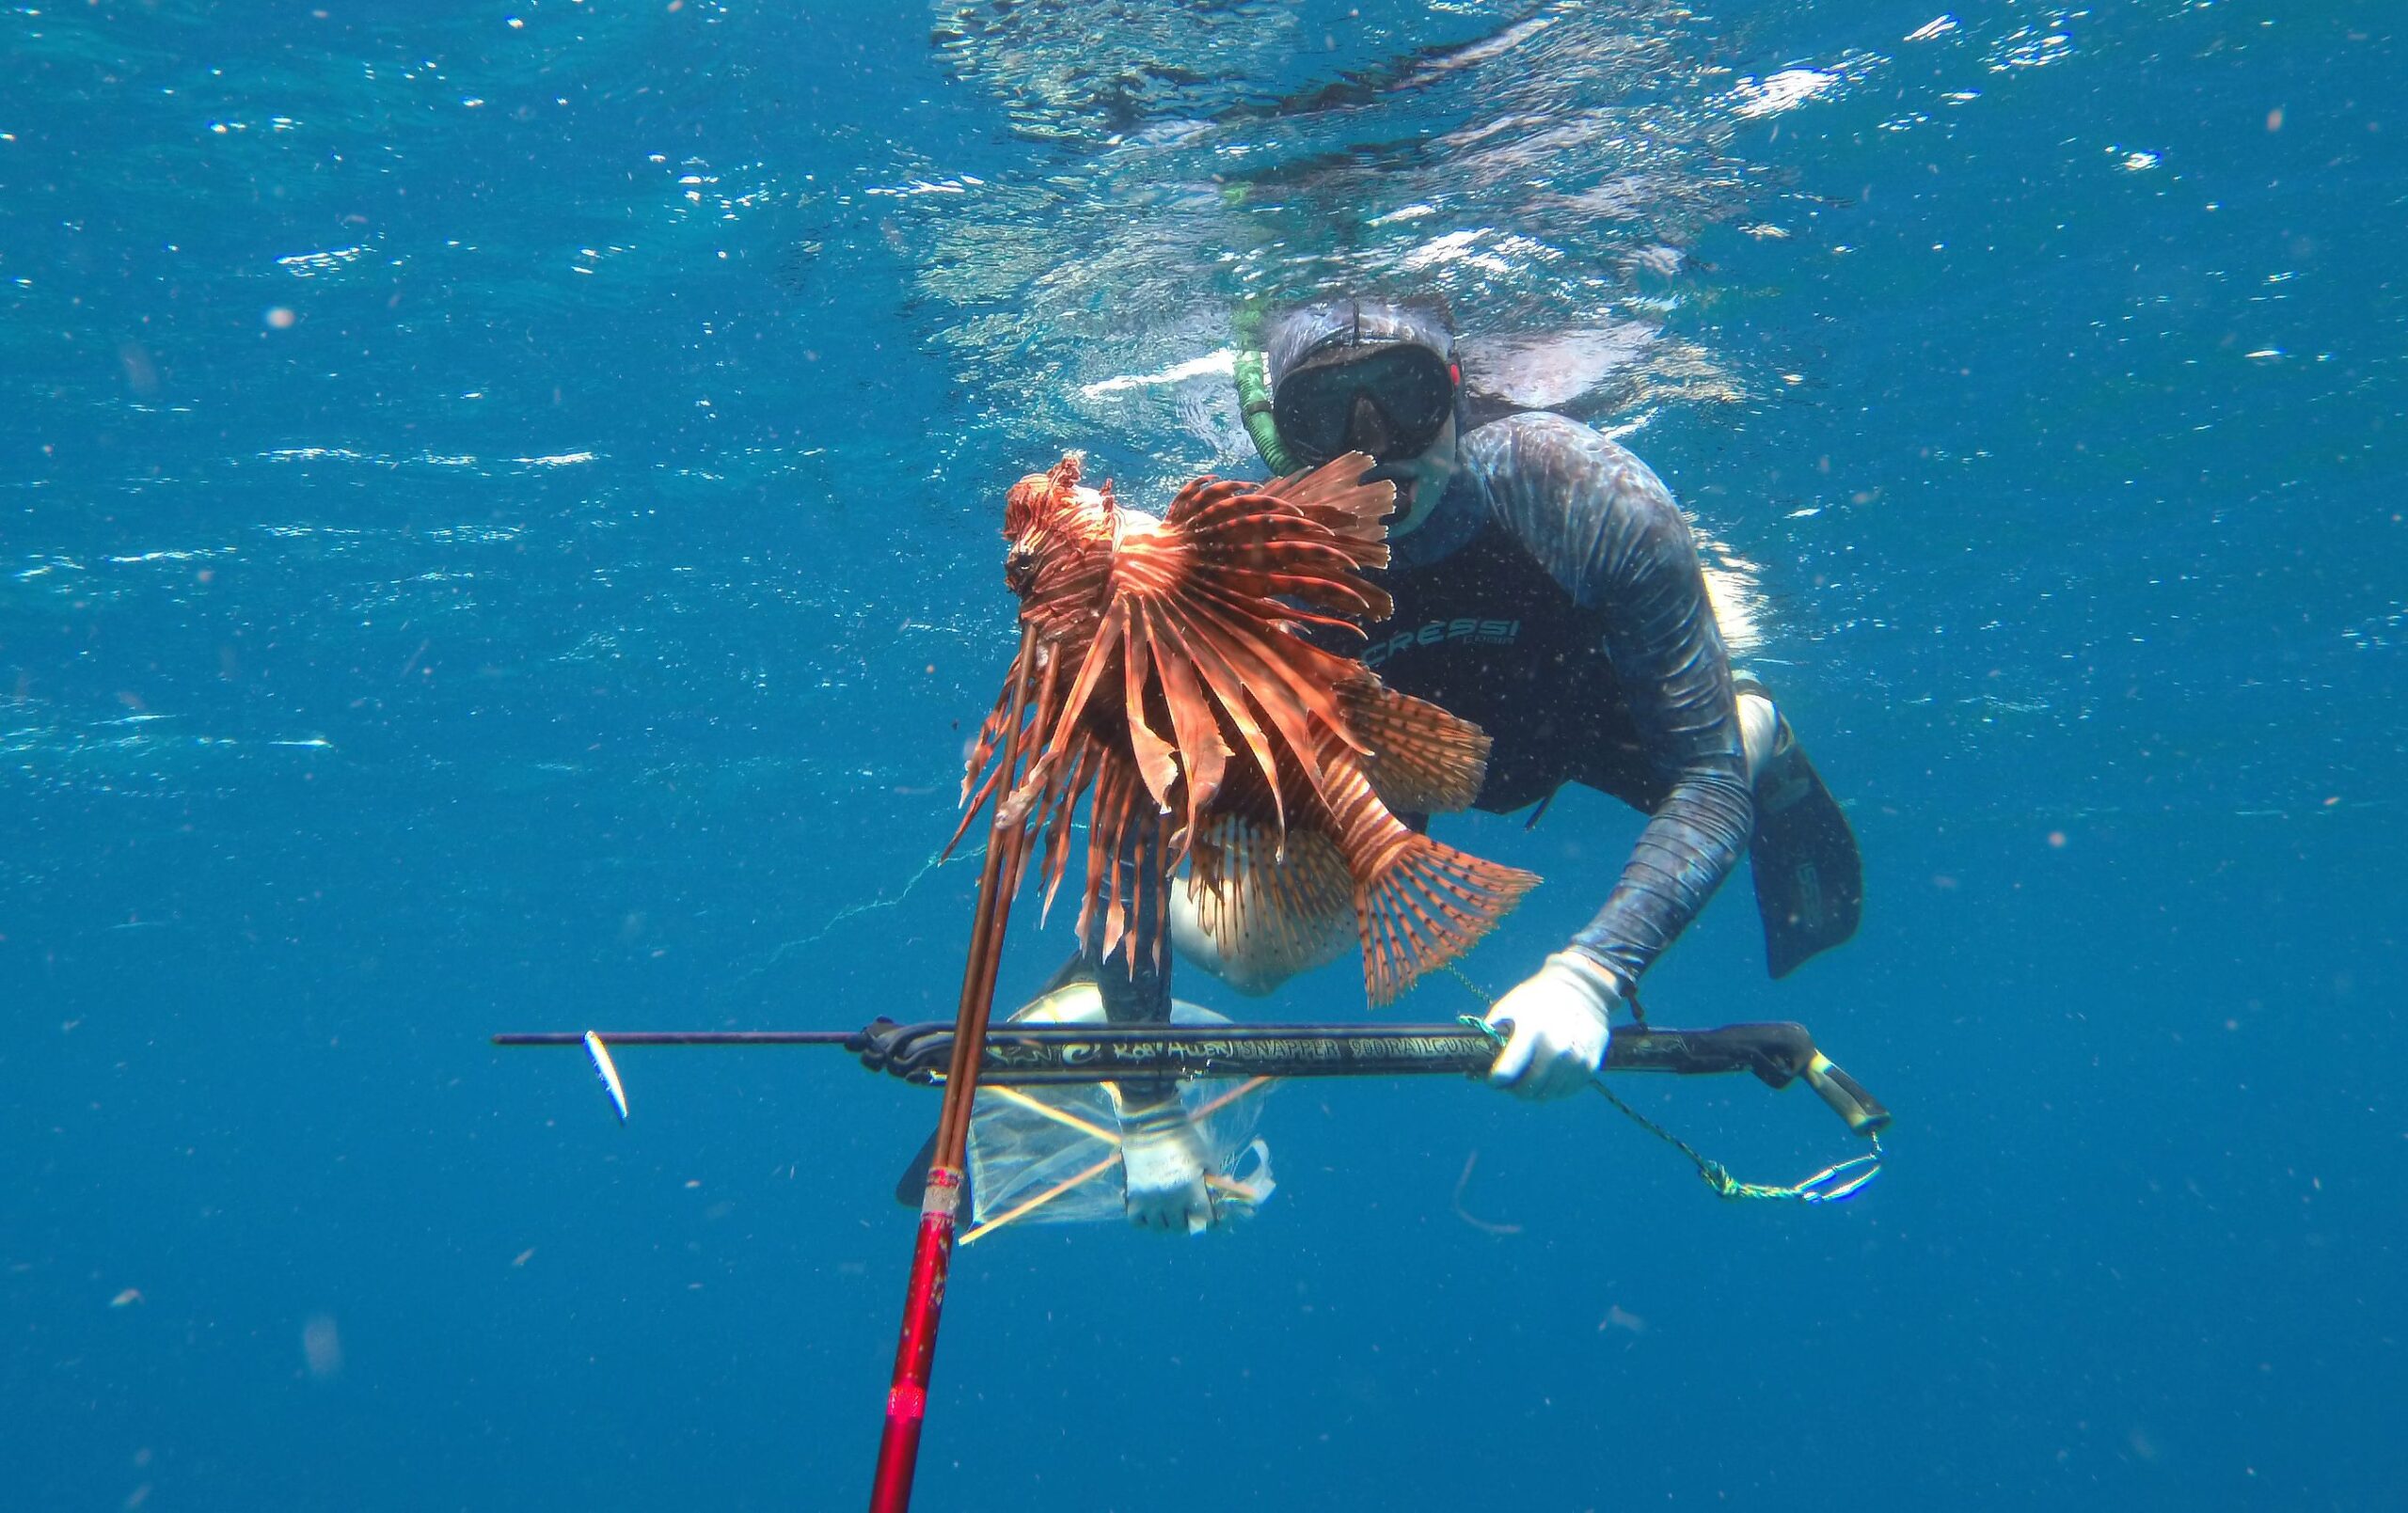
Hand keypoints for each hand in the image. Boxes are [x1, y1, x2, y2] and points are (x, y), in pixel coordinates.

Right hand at [1118, 1097, 1213, 1233]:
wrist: (1153, 1125)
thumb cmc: (1185, 1140)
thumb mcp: (1207, 1159)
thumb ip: (1214, 1183)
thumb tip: (1220, 1201)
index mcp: (1190, 1190)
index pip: (1204, 1220)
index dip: (1210, 1219)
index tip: (1209, 1215)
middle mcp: (1169, 1199)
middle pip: (1181, 1227)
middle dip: (1188, 1220)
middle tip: (1189, 1211)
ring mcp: (1149, 1199)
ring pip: (1159, 1228)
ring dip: (1167, 1222)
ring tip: (1169, 1211)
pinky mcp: (1132, 1195)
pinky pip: (1137, 1221)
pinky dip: (1145, 1220)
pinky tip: (1151, 1210)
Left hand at [1485, 951, 1622, 1101]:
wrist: (1582, 989)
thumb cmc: (1538, 998)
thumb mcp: (1510, 1006)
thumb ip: (1492, 1032)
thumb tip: (1472, 1061)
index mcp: (1531, 1031)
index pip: (1507, 1072)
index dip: (1496, 1080)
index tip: (1493, 1079)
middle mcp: (1555, 1048)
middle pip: (1527, 1089)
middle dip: (1513, 1089)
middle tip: (1510, 1083)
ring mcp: (1575, 1059)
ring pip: (1546, 1094)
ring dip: (1534, 1092)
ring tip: (1529, 1080)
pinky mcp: (1589, 1066)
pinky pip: (1565, 1091)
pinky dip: (1554, 1089)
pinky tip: (1548, 1077)